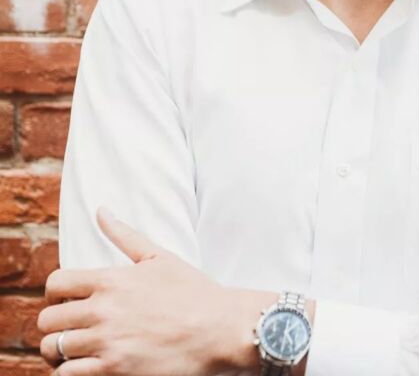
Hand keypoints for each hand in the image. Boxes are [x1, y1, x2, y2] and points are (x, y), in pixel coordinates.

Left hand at [37, 206, 269, 374]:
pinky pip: (67, 375)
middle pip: (48, 319)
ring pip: (53, 349)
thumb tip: (101, 211)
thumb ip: (125, 235)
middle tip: (74, 327)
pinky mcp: (113, 370)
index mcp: (112, 279)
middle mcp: (103, 310)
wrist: (218, 328)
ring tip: (78, 349)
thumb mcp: (159, 256)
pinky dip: (70, 371)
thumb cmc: (192, 291)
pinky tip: (88, 365)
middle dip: (56, 323)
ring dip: (61, 350)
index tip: (68, 301)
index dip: (55, 294)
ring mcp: (106, 342)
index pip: (55, 283)